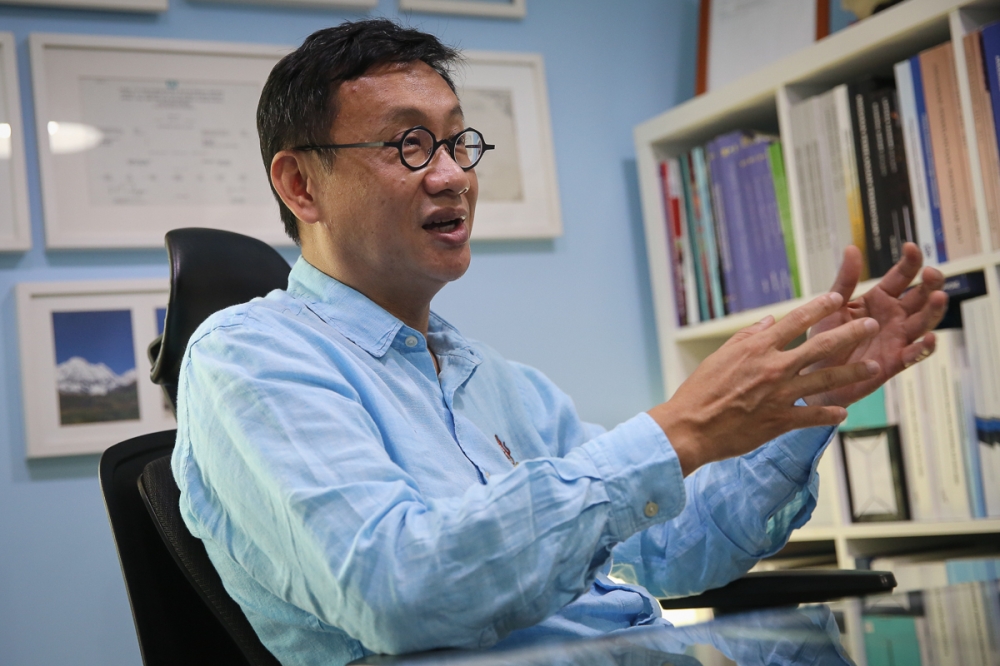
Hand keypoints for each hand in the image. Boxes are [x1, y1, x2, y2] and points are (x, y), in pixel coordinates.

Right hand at [649, 292, 881, 475]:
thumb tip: (770, 322)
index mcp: (758, 348)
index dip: (819, 307)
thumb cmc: (700, 390)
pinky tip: (843, 412)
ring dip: (853, 372)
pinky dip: (831, 414)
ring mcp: (780, 395)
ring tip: (874, 366)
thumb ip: (748, 337)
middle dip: (851, 333)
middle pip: (821, 345)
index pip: (796, 320)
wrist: (691, 427)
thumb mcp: (720, 356)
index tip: (837, 298)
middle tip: (871, 324)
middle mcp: (774, 368)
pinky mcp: (781, 421)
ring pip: (827, 379)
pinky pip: (815, 415)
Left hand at [803, 242, 947, 407]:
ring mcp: (897, 339)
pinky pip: (915, 354)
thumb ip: (845, 280)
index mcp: (878, 300)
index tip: (911, 248)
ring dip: (933, 310)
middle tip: (932, 273)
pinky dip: (924, 348)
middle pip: (919, 297)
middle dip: (930, 284)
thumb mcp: (832, 307)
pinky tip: (929, 339)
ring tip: (938, 297)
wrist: (813, 374)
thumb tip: (852, 249)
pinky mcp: (895, 362)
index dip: (909, 263)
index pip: (900, 277)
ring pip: (923, 322)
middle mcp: (893, 317)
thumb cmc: (823, 338)